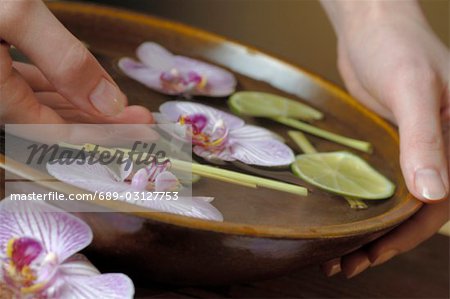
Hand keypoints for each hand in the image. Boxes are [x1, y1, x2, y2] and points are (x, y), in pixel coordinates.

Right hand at [0, 0, 152, 123]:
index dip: (102, 134)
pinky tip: (80, 89)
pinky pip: (29, 86)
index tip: (139, 130)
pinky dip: (59, 88)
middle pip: (56, 121)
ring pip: (45, 104)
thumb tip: (108, 103)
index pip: (58, 131)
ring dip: (85, 106)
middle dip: (102, 122)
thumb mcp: (14, 13)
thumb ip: (63, 60)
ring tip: (120, 106)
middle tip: (140, 121)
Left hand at [320, 0, 448, 276]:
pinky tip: (346, 217)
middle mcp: (445, 151)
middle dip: (384, 240)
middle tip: (344, 263)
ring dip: (373, 228)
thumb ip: (426, 139)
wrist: (371, 25)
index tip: (372, 254)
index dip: (407, 235)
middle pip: (418, 211)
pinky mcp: (394, 144)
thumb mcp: (412, 88)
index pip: (441, 204)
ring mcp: (417, 149)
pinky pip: (385, 181)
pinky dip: (367, 203)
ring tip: (339, 254)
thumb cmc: (397, 46)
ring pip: (400, 200)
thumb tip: (433, 196)